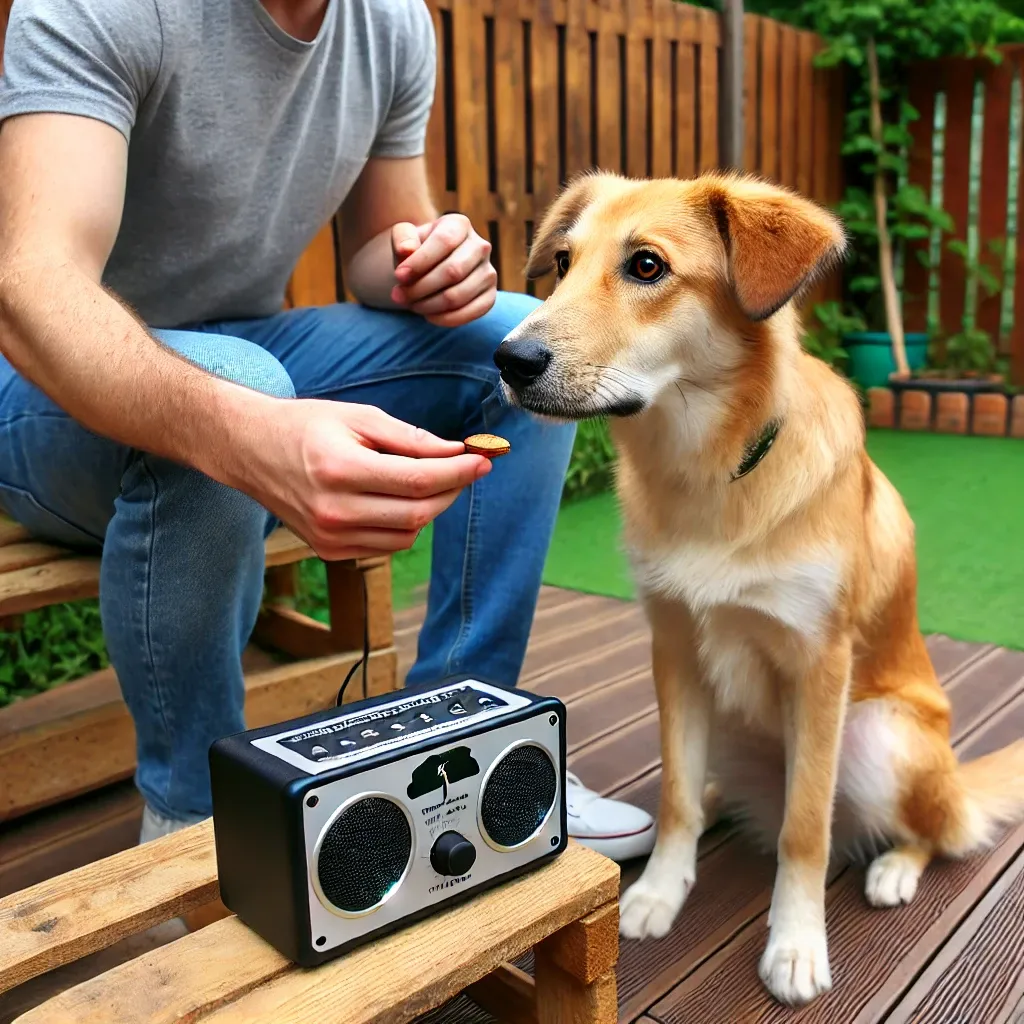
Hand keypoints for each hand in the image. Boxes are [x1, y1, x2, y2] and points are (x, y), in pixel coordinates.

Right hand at [250, 400, 491, 560]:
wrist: (251, 451)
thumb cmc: (306, 427)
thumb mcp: (358, 417)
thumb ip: (411, 438)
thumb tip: (456, 452)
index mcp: (340, 469)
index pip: (418, 480)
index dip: (458, 472)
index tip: (483, 460)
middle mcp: (334, 510)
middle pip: (418, 513)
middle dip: (452, 491)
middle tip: (466, 469)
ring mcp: (330, 537)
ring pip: (407, 536)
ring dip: (431, 510)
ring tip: (431, 482)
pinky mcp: (329, 551)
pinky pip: (386, 546)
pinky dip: (405, 526)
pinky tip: (400, 500)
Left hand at [390, 214, 496, 326]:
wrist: (433, 266)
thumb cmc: (417, 250)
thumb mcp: (404, 238)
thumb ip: (401, 239)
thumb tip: (407, 251)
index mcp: (459, 224)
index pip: (444, 242)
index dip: (419, 262)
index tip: (398, 276)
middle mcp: (480, 246)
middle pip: (452, 272)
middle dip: (420, 288)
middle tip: (399, 296)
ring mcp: (488, 272)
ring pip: (459, 295)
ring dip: (430, 306)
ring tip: (413, 305)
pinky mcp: (490, 296)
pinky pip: (472, 312)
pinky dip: (447, 319)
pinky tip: (430, 316)